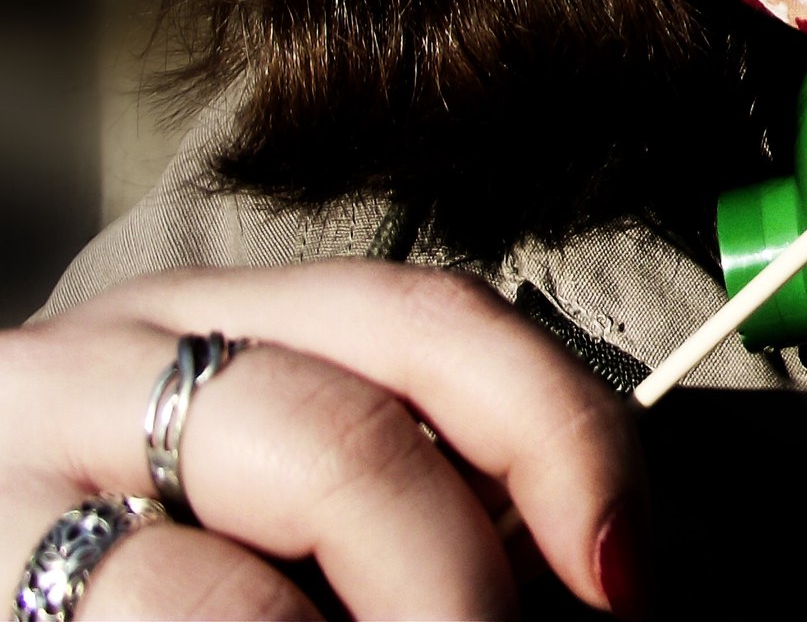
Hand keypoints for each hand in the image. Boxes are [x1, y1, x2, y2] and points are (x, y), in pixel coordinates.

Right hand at [0, 263, 644, 618]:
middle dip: (469, 581)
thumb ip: (433, 501)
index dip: (563, 438)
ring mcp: (13, 504)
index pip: (431, 320)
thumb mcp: (281, 498)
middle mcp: (102, 375)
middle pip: (353, 442)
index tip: (636, 570)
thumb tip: (626, 565)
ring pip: (239, 596)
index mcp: (211, 320)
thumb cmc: (160, 564)